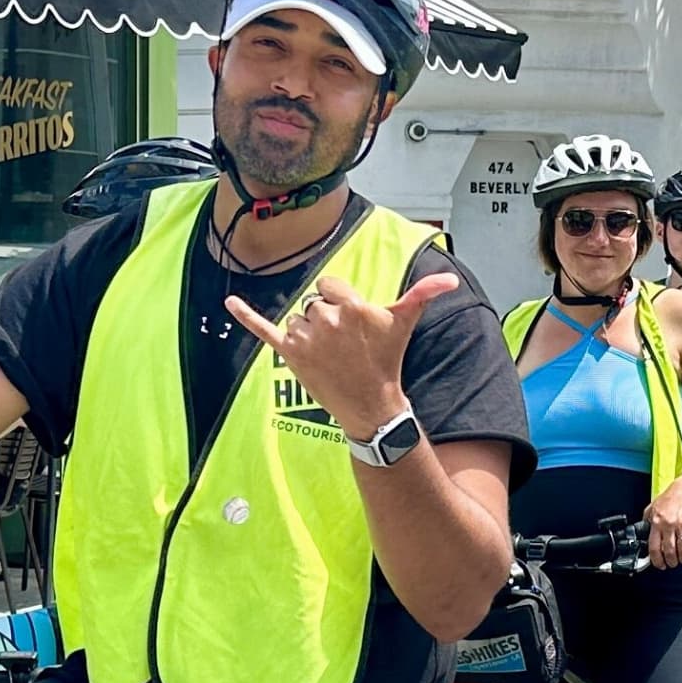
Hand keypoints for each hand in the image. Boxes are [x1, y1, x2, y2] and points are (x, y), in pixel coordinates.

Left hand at [230, 272, 465, 439]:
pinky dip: (245, 315)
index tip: (352, 324)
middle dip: (325, 319)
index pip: (330, 286)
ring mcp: (305, 337)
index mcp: (350, 304)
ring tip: (328, 355)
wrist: (370, 404)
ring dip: (308, 332)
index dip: (339, 301)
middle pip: (313, 302)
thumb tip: (452, 278)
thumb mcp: (405, 323)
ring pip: (297, 318)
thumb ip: (423, 295)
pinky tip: (229, 302)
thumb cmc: (387, 360)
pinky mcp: (289, 353)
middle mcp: (325, 318)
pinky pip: (263, 329)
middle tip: (343, 346)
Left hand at [642, 486, 681, 569]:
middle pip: (669, 551)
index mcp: (656, 521)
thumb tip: (641, 529)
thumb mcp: (654, 505)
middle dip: (671, 561)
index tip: (659, 564)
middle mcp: (669, 525)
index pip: (653, 546)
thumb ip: (647, 517)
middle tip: (672, 563)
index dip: (656, 560)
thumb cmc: (673, 497)